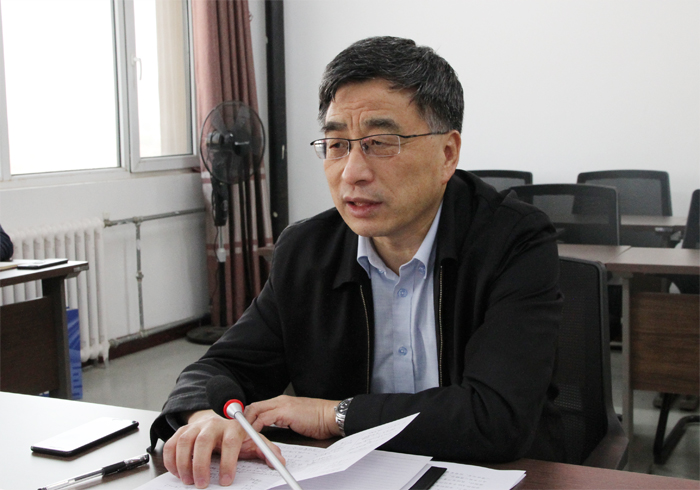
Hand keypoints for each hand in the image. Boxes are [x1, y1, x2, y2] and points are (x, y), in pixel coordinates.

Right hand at [163, 409, 284, 487]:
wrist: (219, 418)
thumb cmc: (237, 434)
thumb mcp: (253, 440)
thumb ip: (266, 450)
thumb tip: (279, 462)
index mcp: (233, 426)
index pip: (231, 442)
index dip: (228, 462)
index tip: (226, 481)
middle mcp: (213, 424)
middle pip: (204, 441)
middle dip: (201, 465)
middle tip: (202, 484)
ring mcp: (196, 426)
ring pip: (185, 441)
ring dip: (184, 463)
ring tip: (188, 481)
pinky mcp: (182, 430)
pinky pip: (172, 443)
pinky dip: (170, 459)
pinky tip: (176, 472)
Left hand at [245, 395, 340, 438]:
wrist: (331, 416)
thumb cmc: (318, 420)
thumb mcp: (295, 420)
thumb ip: (282, 421)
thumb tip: (272, 430)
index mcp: (282, 402)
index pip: (258, 406)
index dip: (247, 417)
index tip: (240, 428)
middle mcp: (280, 401)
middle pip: (253, 406)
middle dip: (242, 419)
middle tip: (235, 431)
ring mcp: (282, 404)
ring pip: (255, 410)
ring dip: (245, 423)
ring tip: (240, 434)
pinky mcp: (285, 411)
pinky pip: (263, 418)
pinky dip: (255, 426)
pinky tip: (252, 434)